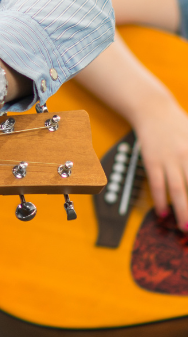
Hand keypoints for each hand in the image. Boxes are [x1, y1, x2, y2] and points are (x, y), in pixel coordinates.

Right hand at [135, 105, 187, 229]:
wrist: (153, 109)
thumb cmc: (180, 125)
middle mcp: (186, 156)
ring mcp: (168, 158)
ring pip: (177, 189)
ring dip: (182, 210)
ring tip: (185, 227)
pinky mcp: (152, 160)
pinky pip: (157, 184)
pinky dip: (160, 200)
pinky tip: (163, 213)